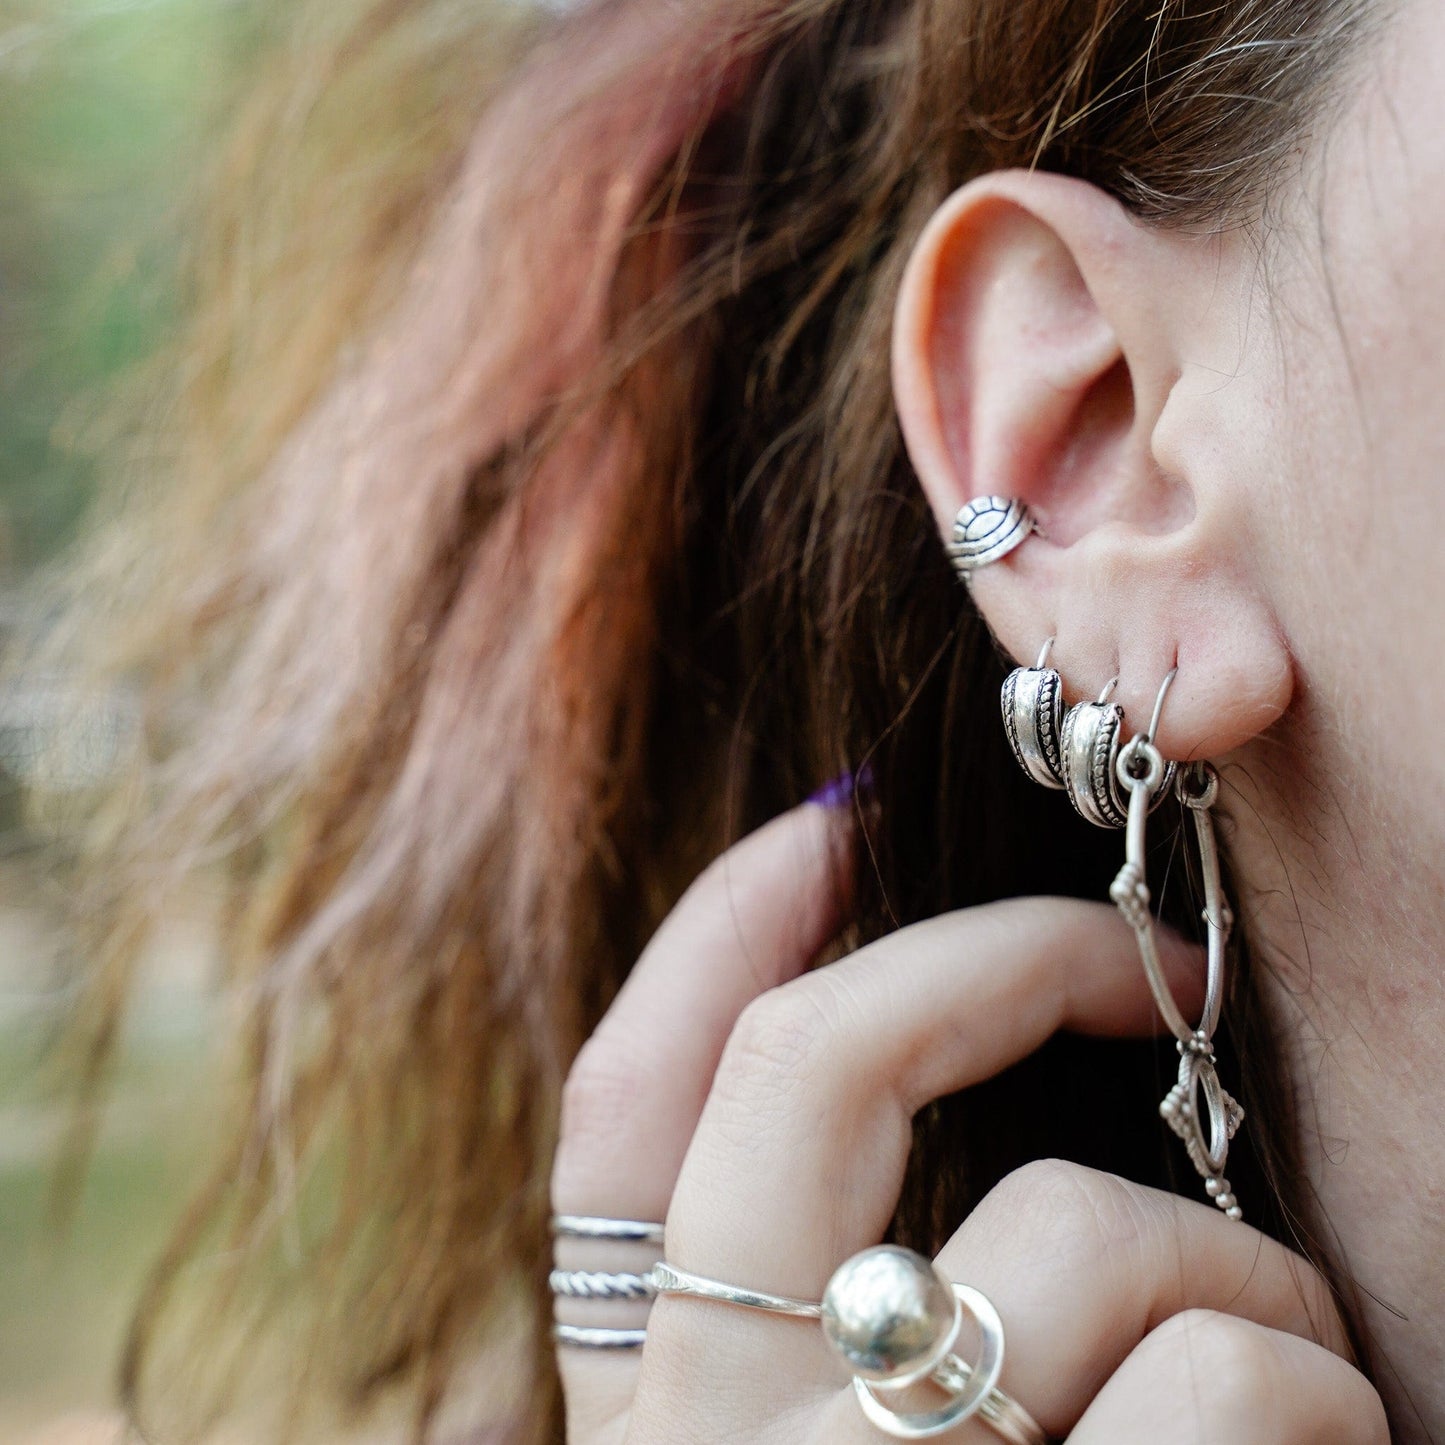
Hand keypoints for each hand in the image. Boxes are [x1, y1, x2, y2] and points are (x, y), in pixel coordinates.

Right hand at [550, 800, 1386, 1442]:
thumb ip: (849, 1315)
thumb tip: (957, 1104)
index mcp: (658, 1425)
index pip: (619, 1120)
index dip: (713, 937)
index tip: (833, 819)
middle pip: (815, 1072)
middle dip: (1002, 955)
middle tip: (1147, 958)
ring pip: (1082, 1237)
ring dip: (1242, 1280)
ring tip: (1294, 1392)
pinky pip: (1231, 1393)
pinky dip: (1314, 1403)